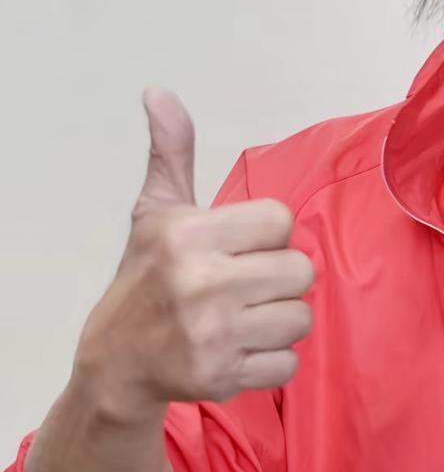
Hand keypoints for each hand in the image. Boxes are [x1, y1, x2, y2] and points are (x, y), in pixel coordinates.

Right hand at [72, 88, 314, 421]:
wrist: (115, 365)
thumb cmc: (145, 278)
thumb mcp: (155, 212)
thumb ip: (171, 152)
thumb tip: (159, 92)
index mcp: (189, 236)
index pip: (281, 221)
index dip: (266, 236)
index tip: (237, 248)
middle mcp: (202, 284)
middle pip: (301, 271)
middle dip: (279, 279)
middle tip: (244, 286)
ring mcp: (213, 335)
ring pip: (301, 317)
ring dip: (278, 319)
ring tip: (241, 317)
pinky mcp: (222, 378)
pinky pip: (289, 363)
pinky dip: (271, 360)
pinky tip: (238, 349)